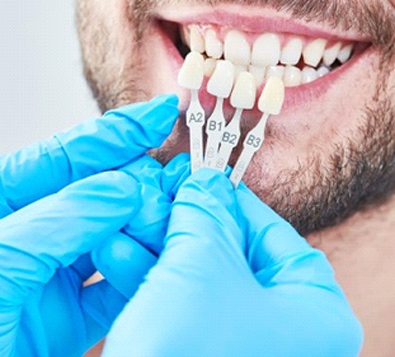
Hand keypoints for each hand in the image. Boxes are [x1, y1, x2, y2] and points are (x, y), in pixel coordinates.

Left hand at [0, 95, 178, 355]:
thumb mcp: (2, 262)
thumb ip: (62, 220)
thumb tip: (122, 189)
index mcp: (4, 206)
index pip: (65, 156)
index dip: (115, 132)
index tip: (158, 115)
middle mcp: (32, 234)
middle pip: (96, 193)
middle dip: (137, 180)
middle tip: (175, 175)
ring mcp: (50, 275)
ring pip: (112, 236)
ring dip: (146, 226)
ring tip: (176, 211)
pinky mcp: (68, 318)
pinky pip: (114, 288)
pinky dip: (140, 275)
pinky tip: (159, 261)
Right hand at [103, 169, 362, 356]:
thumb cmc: (191, 350)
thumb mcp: (201, 264)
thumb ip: (205, 213)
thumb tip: (205, 181)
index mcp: (314, 311)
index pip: (273, 233)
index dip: (233, 199)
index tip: (203, 178)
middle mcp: (289, 333)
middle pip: (233, 255)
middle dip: (185, 223)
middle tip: (161, 195)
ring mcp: (246, 347)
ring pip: (201, 281)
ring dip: (159, 248)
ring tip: (129, 218)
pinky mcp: (206, 355)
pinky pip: (183, 308)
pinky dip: (152, 281)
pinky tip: (118, 253)